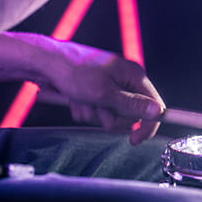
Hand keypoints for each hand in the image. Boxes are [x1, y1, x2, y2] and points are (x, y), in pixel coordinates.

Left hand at [39, 40, 165, 144]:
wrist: (44, 61)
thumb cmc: (74, 72)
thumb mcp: (104, 93)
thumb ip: (132, 105)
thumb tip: (157, 111)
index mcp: (134, 76)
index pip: (153, 105)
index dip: (147, 125)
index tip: (134, 140)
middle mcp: (125, 80)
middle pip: (130, 114)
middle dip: (111, 117)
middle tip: (98, 109)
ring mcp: (110, 85)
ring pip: (110, 114)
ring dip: (94, 113)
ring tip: (81, 100)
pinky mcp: (95, 90)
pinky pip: (96, 111)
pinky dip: (85, 109)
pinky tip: (75, 98)